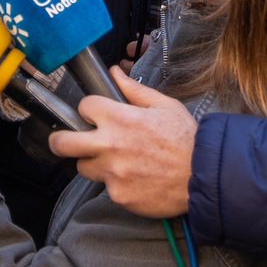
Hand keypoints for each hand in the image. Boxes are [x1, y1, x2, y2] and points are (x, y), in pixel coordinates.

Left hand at [48, 68, 196, 217]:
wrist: (205, 177)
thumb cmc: (187, 140)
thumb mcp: (164, 106)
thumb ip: (134, 90)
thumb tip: (115, 72)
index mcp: (120, 118)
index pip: (84, 107)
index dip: (90, 110)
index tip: (95, 115)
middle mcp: (110, 145)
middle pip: (62, 143)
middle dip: (61, 140)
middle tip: (69, 141)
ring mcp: (112, 172)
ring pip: (83, 167)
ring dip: (93, 163)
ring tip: (116, 161)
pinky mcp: (119, 195)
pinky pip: (106, 188)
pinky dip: (116, 183)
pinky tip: (135, 179)